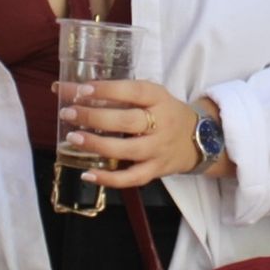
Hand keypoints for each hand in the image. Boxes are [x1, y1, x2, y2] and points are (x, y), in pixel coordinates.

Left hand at [57, 79, 203, 187]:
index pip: (133, 91)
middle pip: (127, 122)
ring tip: (72, 138)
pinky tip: (87, 174)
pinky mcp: (156, 171)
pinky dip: (109, 179)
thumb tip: (73, 90)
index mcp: (159, 98)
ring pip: (128, 150)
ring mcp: (159, 150)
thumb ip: (120, 94)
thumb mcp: (152, 96)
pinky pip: (131, 178)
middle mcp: (161, 124)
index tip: (82, 90)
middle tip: (69, 112)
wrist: (200, 139)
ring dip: (97, 145)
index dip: (108, 90)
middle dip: (94, 117)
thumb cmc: (165, 112)